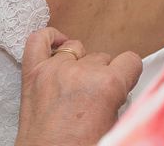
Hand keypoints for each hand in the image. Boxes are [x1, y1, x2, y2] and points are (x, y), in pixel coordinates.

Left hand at [15, 28, 142, 145]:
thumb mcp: (116, 125)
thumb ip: (121, 99)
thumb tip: (121, 88)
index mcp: (107, 85)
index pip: (131, 60)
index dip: (129, 75)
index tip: (123, 86)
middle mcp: (81, 72)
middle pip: (103, 57)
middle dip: (103, 74)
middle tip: (96, 98)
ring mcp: (54, 70)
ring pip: (76, 47)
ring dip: (80, 62)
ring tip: (77, 84)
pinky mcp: (33, 73)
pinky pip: (38, 40)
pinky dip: (49, 39)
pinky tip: (58, 46)